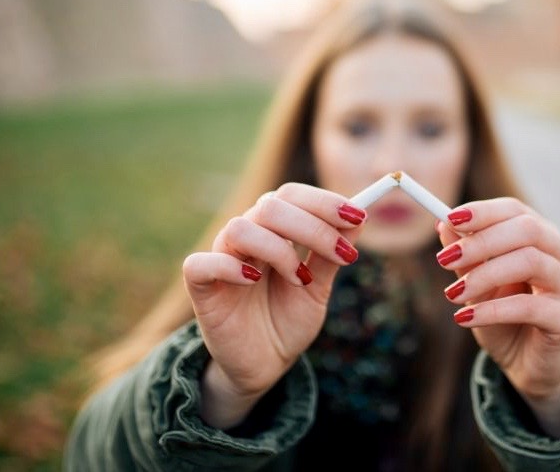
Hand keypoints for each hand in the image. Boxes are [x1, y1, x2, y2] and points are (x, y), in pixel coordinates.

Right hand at [181, 183, 365, 427]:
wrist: (265, 365)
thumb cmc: (288, 320)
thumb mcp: (319, 287)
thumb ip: (331, 254)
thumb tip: (358, 219)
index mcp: (273, 230)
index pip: (292, 195)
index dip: (324, 202)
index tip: (357, 217)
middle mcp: (247, 237)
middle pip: (270, 205)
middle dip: (313, 227)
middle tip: (341, 255)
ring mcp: (221, 259)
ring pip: (240, 228)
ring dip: (278, 250)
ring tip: (299, 279)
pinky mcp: (201, 288)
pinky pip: (201, 264)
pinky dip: (229, 267)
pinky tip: (253, 280)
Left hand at [436, 198, 559, 436]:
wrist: (526, 365)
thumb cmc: (503, 317)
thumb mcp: (477, 284)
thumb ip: (466, 256)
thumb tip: (443, 223)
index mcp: (543, 237)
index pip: (516, 210)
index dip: (483, 212)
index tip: (449, 218)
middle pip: (528, 229)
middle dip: (481, 241)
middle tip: (444, 259)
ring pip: (531, 261)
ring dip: (485, 274)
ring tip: (452, 294)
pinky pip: (529, 306)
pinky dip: (493, 309)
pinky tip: (465, 318)